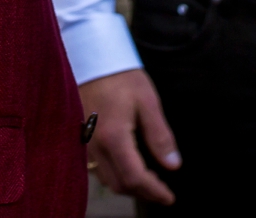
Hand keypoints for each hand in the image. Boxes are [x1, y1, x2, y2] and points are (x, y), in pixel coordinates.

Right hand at [80, 69, 180, 202]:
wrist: (92, 58)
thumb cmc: (122, 76)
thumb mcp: (148, 101)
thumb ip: (160, 135)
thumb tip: (173, 165)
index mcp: (115, 137)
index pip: (135, 177)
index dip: (154, 191)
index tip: (169, 197)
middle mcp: (96, 146)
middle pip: (119, 184)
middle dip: (142, 192)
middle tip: (162, 189)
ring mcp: (86, 143)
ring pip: (107, 179)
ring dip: (128, 185)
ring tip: (149, 179)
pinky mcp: (82, 137)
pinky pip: (97, 167)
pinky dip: (115, 174)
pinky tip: (129, 165)